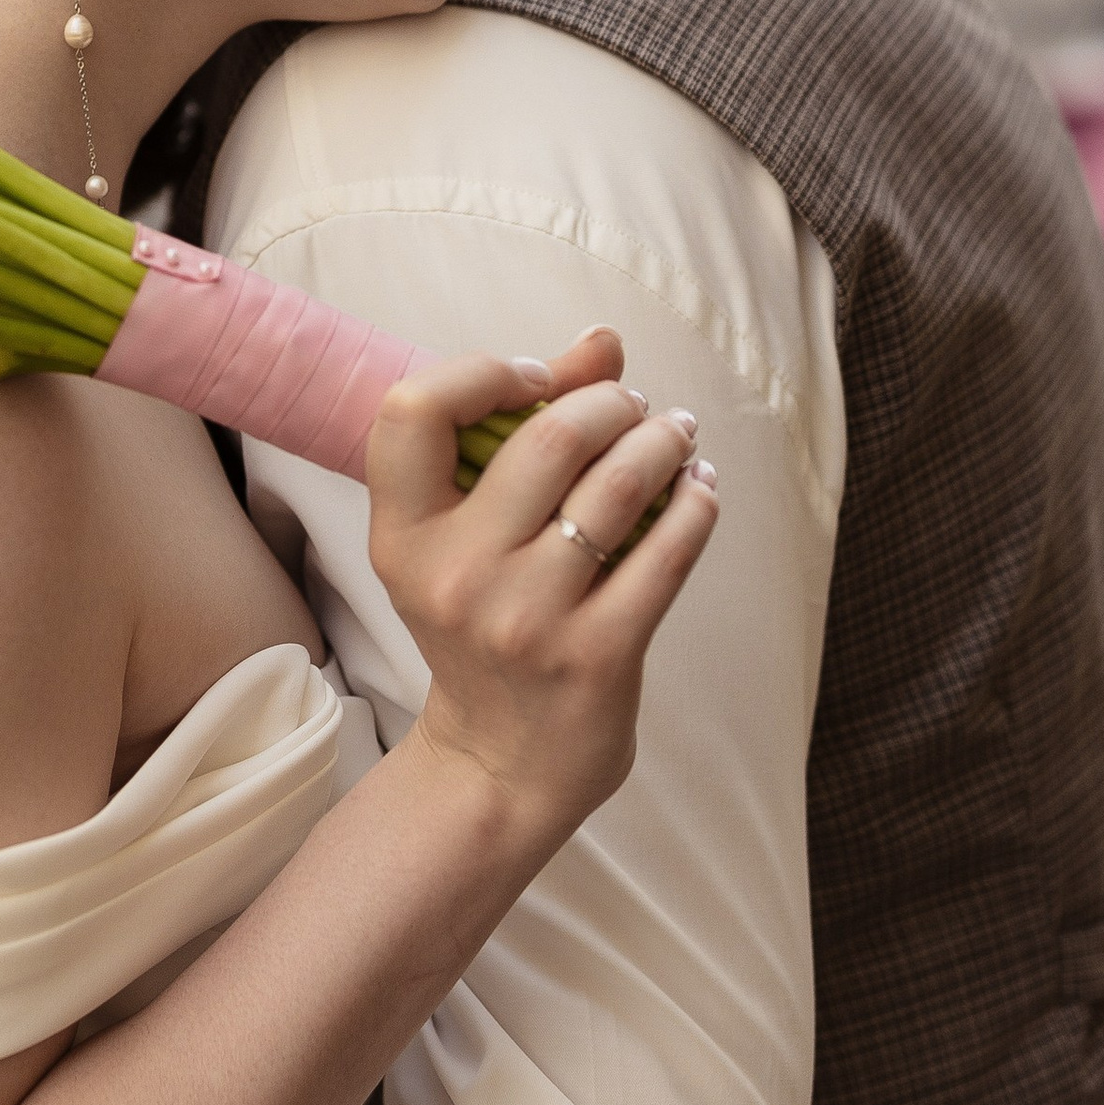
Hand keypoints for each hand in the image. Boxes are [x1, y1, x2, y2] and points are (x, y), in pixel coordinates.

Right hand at [366, 342, 716, 858]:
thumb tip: (602, 340)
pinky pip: (666, 552)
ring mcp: (526, 619)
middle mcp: (455, 576)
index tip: (537, 381)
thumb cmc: (484, 629)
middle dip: (610, 402)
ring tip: (676, 434)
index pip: (412, 412)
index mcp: (403, 538)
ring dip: (663, 441)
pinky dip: (696, 503)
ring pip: (617, 486)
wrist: (499, 764)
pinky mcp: (596, 654)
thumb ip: (518, 432)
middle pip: (545, 439)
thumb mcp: (465, 540)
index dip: (481, 372)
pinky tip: (700, 489)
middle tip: (636, 405)